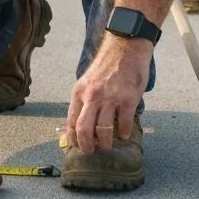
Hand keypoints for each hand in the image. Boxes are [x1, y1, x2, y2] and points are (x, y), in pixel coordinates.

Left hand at [66, 33, 151, 153]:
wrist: (125, 47)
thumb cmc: (107, 66)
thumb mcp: (88, 81)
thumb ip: (85, 100)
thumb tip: (81, 123)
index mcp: (79, 92)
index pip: (71, 121)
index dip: (73, 139)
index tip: (77, 148)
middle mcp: (92, 96)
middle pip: (84, 130)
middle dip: (87, 146)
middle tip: (92, 152)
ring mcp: (110, 98)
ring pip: (103, 130)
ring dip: (106, 143)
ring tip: (108, 145)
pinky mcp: (127, 99)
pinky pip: (123, 124)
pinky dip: (123, 133)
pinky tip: (124, 134)